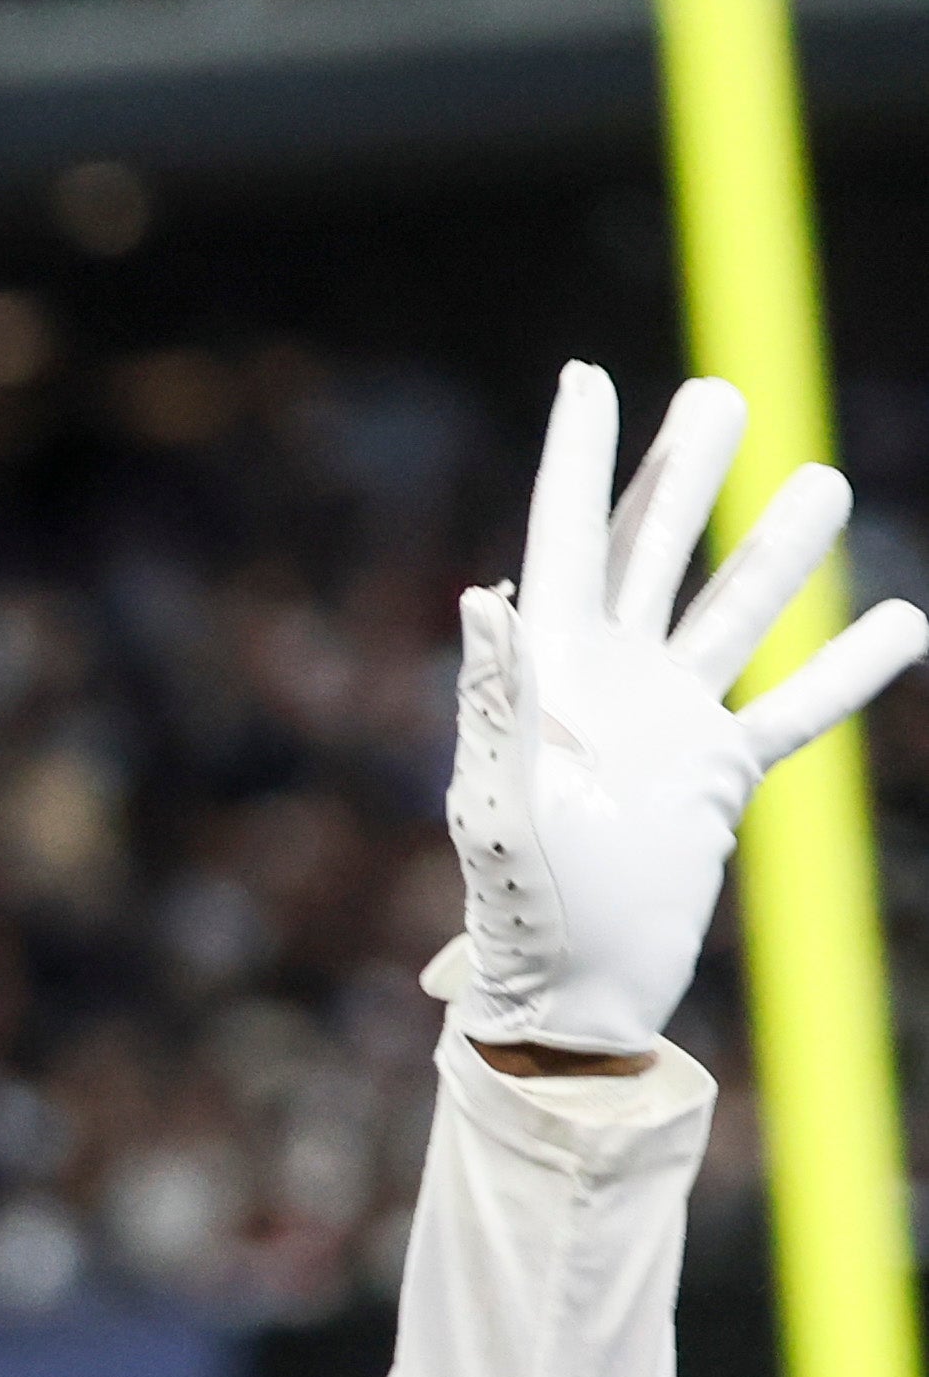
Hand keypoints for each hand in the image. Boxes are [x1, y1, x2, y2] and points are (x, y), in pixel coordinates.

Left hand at [422, 363, 925, 1059]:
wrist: (573, 999)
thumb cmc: (523, 910)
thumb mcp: (504, 804)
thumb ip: (501, 701)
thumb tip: (489, 597)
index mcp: (546, 678)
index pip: (562, 543)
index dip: (578, 460)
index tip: (588, 377)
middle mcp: (607, 685)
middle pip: (653, 553)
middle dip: (685, 474)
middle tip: (723, 394)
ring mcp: (667, 725)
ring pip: (732, 614)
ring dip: (776, 554)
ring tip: (821, 485)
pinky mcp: (717, 776)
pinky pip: (791, 709)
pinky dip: (844, 672)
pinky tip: (903, 623)